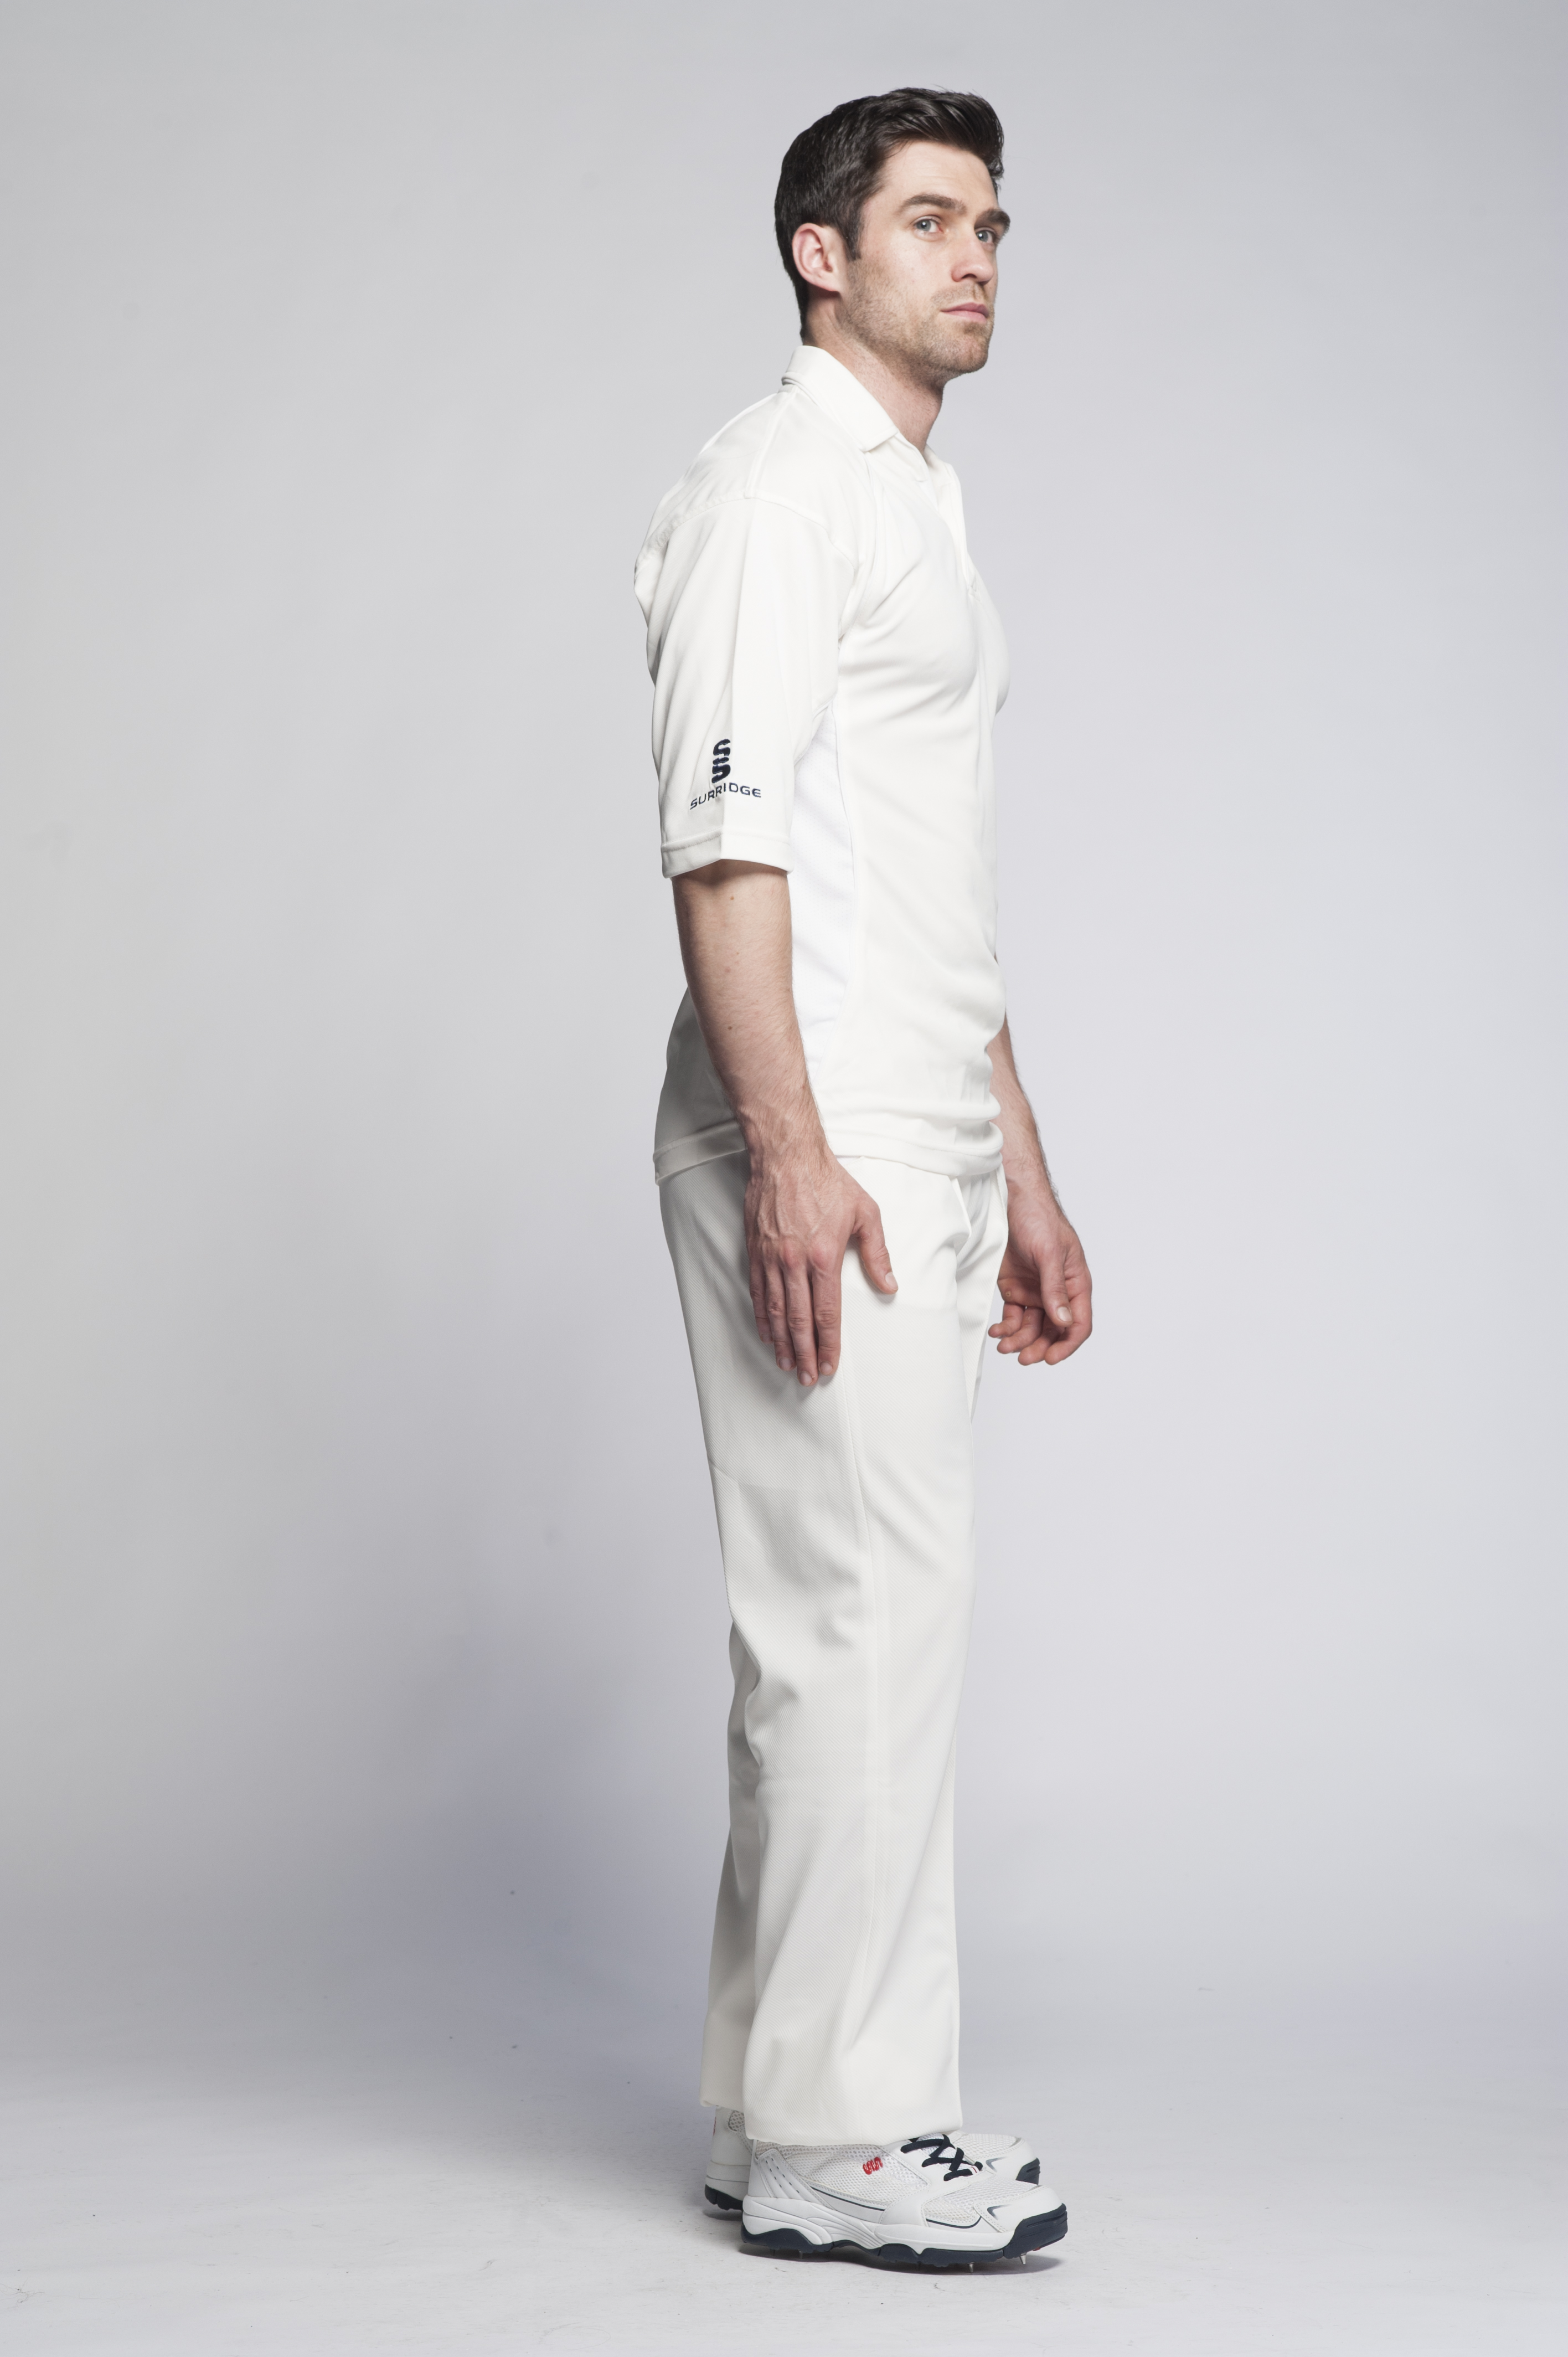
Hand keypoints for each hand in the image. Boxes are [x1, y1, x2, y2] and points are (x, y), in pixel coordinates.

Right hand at [745, 1145, 896, 1384]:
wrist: (786, 1156)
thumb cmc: (827, 1180)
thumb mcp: (866, 1213)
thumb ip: (878, 1253)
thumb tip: (891, 1286)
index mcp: (824, 1257)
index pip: (826, 1312)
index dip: (828, 1343)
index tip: (831, 1364)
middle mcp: (794, 1262)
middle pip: (798, 1319)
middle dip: (805, 1352)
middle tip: (808, 1378)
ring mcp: (771, 1258)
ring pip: (775, 1311)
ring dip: (782, 1342)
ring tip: (788, 1364)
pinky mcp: (755, 1250)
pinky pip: (757, 1292)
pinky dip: (761, 1317)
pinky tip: (767, 1333)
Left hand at [989, 1189, 1092, 1366]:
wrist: (1009, 1198)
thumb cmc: (1038, 1217)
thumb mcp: (1049, 1252)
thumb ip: (1055, 1288)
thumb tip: (1063, 1321)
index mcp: (1075, 1283)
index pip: (1079, 1323)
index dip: (1068, 1344)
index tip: (1051, 1359)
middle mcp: (1057, 1292)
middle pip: (1054, 1332)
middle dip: (1040, 1347)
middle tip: (1024, 1357)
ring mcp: (1035, 1291)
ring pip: (1032, 1328)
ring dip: (1020, 1341)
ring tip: (1004, 1345)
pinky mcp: (1014, 1289)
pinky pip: (1013, 1317)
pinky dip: (1006, 1328)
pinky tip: (996, 1331)